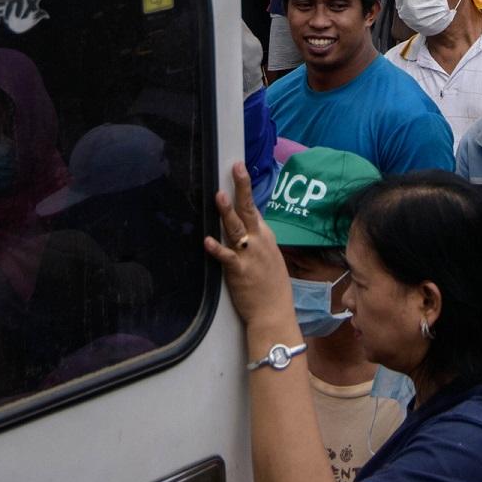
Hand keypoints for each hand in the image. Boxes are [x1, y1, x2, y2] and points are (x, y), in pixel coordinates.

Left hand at [204, 165, 294, 328]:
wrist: (274, 313)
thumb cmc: (272, 287)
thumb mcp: (270, 258)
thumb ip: (257, 242)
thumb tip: (246, 229)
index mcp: (266, 237)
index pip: (254, 209)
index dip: (245, 189)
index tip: (239, 170)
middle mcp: (259, 242)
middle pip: (248, 210)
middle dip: (242, 187)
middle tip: (237, 168)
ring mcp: (250, 255)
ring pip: (236, 228)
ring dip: (227, 211)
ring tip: (219, 195)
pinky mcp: (239, 271)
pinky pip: (226, 257)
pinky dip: (216, 248)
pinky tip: (207, 240)